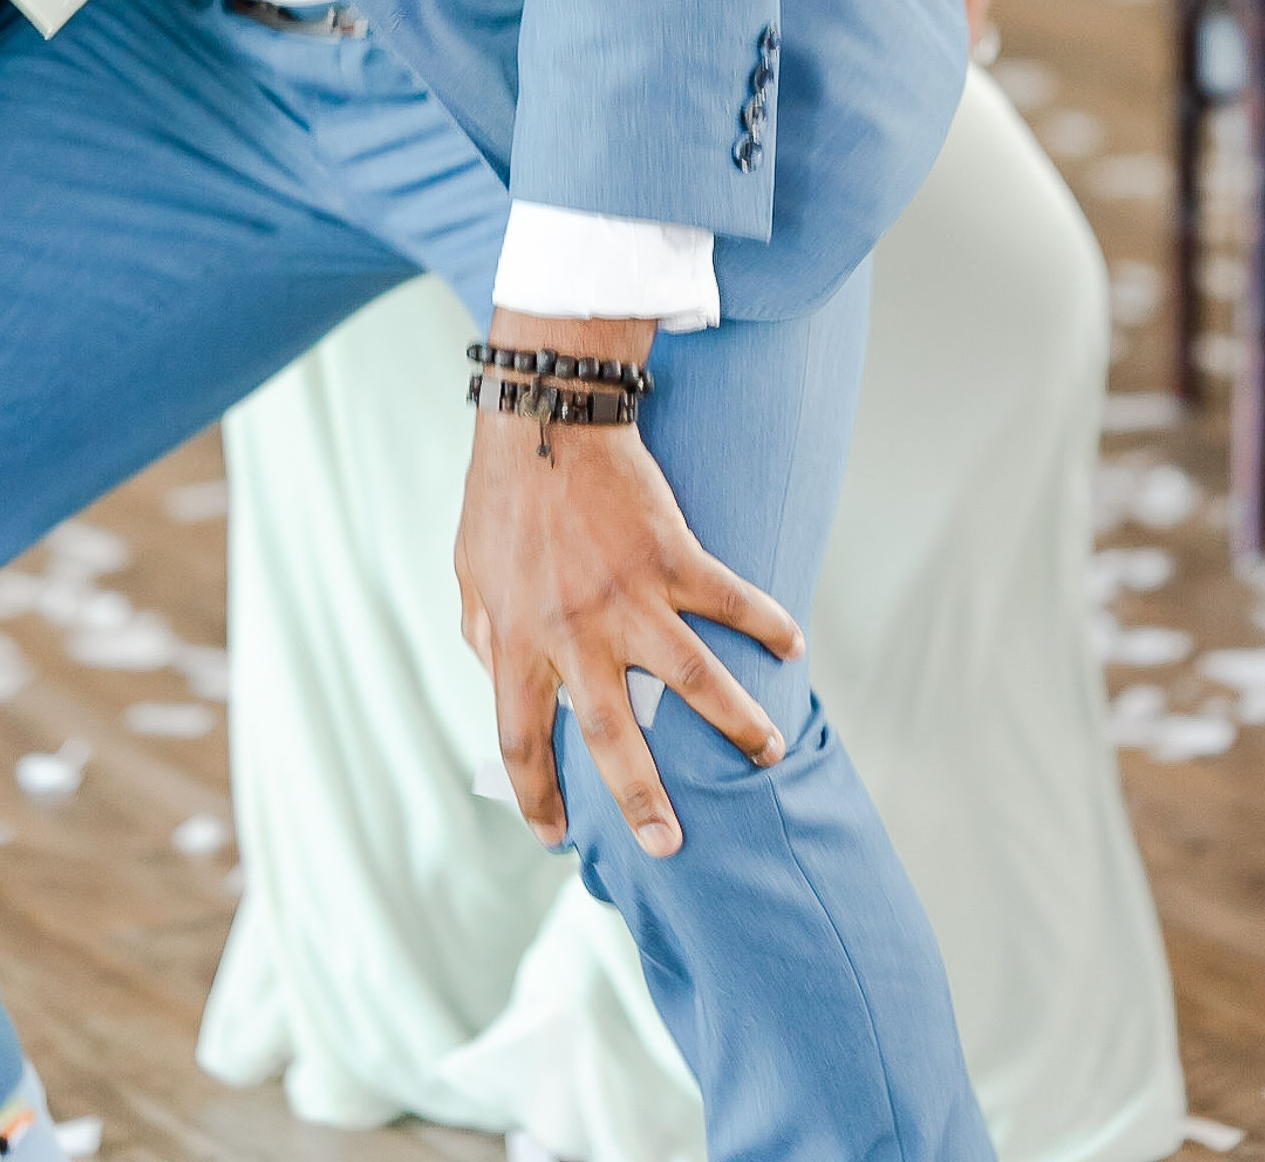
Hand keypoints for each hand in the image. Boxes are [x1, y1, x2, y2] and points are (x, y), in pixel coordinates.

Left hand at [454, 309, 802, 857]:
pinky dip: (768, 623)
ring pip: (693, 680)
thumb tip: (490, 671)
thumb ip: (482, 630)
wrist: (544, 418)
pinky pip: (731, 599)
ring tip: (770, 754)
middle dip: (643, 798)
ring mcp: (628, 596)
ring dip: (737, 722)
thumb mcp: (470, 573)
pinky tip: (795, 646)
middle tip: (670, 845)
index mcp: (517, 639)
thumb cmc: (502, 495)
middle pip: (612, 737)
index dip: (536, 795)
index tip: (557, 836)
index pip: (520, 740)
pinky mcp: (673, 555)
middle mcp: (574, 631)